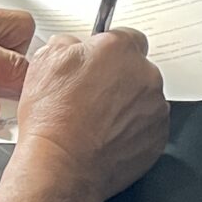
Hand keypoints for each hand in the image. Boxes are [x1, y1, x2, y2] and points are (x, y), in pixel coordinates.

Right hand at [11, 29, 168, 201]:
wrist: (61, 164)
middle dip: (118, 78)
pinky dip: (132, 130)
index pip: (127, 37)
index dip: (109, 50)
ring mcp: (155, 108)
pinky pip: (147, 126)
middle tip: (91, 95)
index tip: (99, 61)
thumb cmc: (53, 119)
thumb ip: (66, 43)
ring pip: (144, 98)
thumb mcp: (44, 61)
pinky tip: (106, 136)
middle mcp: (145, 76)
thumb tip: (71, 45)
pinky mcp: (157, 137)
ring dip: (126, 105)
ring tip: (96, 120)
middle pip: (137, 68)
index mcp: (119, 50)